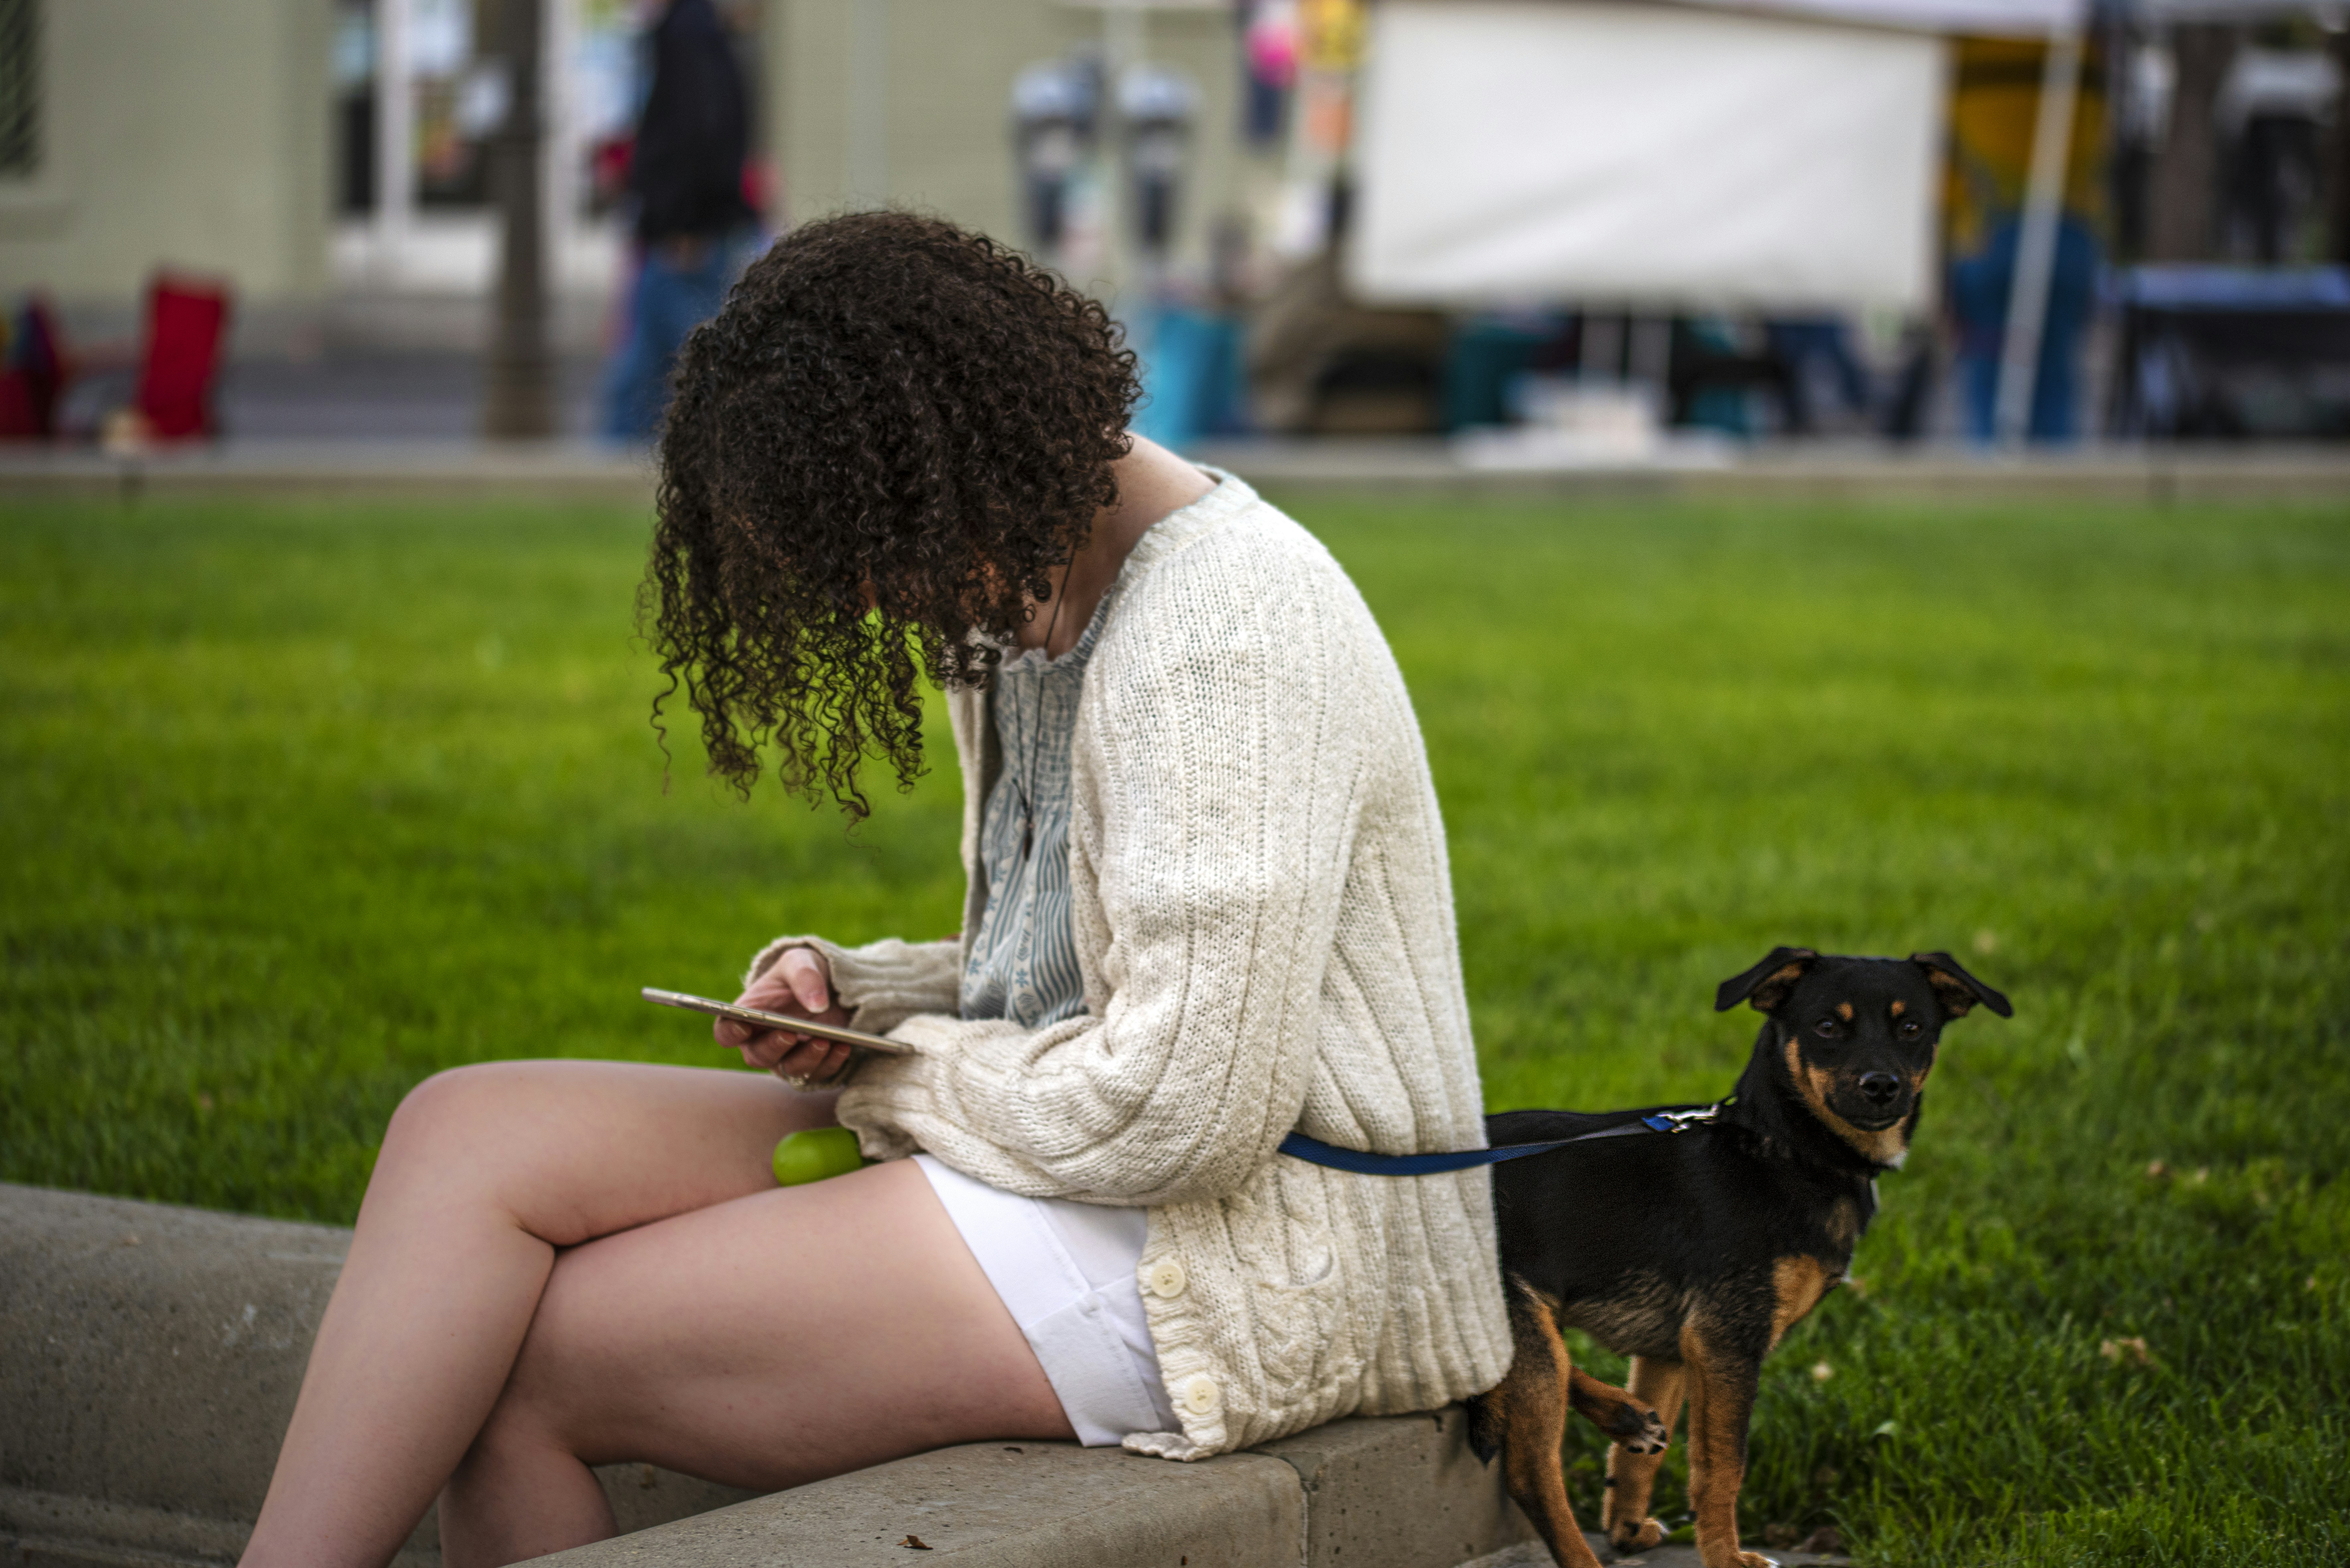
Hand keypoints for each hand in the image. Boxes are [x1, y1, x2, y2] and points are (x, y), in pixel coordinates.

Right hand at [719, 947, 853, 1087]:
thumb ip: (804, 976)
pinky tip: (843, 1046)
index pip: (726, 1031)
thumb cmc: (805, 972)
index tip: (743, 1025)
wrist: (833, 986)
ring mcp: (787, 1057)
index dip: (730, 1032)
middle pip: (757, 1056)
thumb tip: (817, 1005)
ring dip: (806, 1058)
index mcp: (749, 1015)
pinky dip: (831, 1062)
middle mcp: (762, 1041)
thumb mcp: (802, 961)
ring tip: (825, 1041)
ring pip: (789, 1069)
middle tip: (790, 1034)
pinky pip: (818, 1073)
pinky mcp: (812, 1066)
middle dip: (773, 1047)